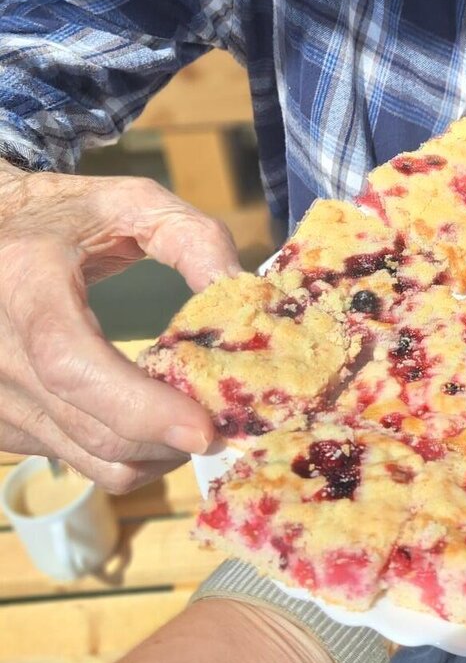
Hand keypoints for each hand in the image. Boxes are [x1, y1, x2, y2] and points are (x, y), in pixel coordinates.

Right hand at [0, 168, 241, 491]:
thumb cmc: (62, 215)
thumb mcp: (129, 203)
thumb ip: (193, 239)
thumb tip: (244, 296)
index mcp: (25, 284)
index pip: (74, 366)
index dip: (140, 406)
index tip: (204, 428)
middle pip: (90, 426)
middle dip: (169, 438)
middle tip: (226, 419)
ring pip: (86, 457)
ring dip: (153, 452)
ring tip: (190, 415)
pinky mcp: (0, 421)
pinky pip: (72, 459)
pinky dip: (122, 452)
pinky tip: (145, 416)